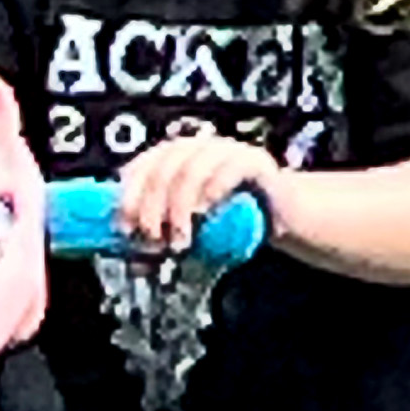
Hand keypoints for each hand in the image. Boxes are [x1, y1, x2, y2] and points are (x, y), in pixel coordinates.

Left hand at [108, 135, 282, 255]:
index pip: (141, 167)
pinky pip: (229, 168)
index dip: (129, 197)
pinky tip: (206, 211)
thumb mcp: (192, 231)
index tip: (126, 229)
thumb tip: (135, 263)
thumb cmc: (233, 222)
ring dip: (179, 208)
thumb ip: (165, 240)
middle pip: (162, 169)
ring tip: (181, 239)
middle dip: (152, 208)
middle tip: (153, 239)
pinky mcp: (254, 161)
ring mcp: (226, 150)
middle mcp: (197, 147)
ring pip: (190, 169)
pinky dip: (213, 189)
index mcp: (175, 158)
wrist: (282, 216)